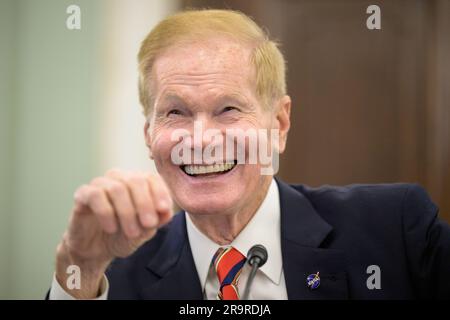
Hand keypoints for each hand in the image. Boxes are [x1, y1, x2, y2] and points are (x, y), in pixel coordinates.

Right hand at [55, 169, 172, 298]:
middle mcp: (119, 178)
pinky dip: (106, 213)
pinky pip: (95, 195)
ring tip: (132, 233)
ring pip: (116, 188)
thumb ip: (158, 219)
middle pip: (135, 180)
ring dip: (127, 213)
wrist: (97, 250)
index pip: (151, 178)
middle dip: (145, 203)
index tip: (163, 209)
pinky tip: (111, 228)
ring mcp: (100, 184)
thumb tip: (167, 211)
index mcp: (138, 183)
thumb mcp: (146, 231)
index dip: (160, 192)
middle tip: (149, 224)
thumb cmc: (124, 236)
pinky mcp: (82, 194)